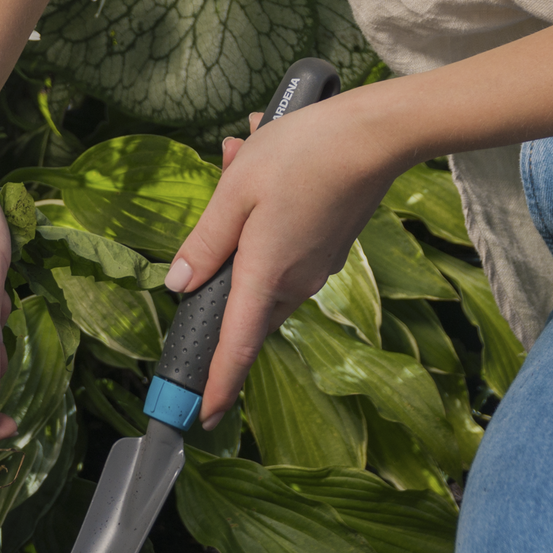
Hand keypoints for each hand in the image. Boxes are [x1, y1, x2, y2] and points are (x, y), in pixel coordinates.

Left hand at [163, 85, 414, 420]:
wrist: (374, 135)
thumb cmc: (299, 155)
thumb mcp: (235, 191)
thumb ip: (204, 241)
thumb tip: (179, 283)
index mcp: (266, 276)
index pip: (236, 346)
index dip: (218, 384)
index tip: (203, 416)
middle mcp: (296, 283)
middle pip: (246, 305)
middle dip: (222, 267)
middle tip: (218, 191)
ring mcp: (319, 267)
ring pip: (265, 270)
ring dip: (244, 230)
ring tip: (239, 160)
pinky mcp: (331, 247)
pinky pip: (286, 250)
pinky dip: (267, 219)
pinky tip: (263, 163)